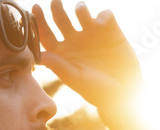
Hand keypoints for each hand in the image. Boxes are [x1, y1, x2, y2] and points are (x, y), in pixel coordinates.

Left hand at [33, 0, 142, 114]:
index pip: (46, 35)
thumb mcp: (76, 79)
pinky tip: (102, 22)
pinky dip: (103, 15)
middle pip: (61, 19)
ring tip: (80, 10)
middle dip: (56, 9)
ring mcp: (92, 34)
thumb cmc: (97, 90)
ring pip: (82, 13)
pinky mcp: (110, 31)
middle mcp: (74, 41)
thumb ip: (58, 66)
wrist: (124, 91)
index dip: (39, 22)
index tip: (35, 8)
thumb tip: (39, 56)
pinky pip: (105, 15)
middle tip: (55, 1)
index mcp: (62, 53)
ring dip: (80, 9)